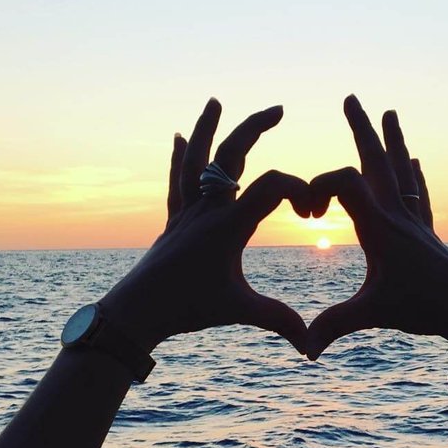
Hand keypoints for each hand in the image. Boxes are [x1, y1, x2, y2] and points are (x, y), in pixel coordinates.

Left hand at [101, 99, 310, 354]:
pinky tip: (178, 137)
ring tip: (214, 102)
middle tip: (278, 109)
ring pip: (197, 157)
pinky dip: (179, 156)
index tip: (310, 213)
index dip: (298, 189)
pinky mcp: (174, 218)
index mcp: (229, 225)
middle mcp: (207, 208)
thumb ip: (278, 320)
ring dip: (207, 127)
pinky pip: (177, 179)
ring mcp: (188, 210)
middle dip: (255, 127)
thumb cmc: (186, 308)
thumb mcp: (239, 311)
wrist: (137, 311)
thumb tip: (310, 345)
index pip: (272, 186)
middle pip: (232, 154)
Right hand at [307, 96, 447, 361]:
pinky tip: (416, 161)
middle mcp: (396, 214)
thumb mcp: (371, 315)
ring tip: (389, 112)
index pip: (345, 181)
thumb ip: (334, 326)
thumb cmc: (422, 308)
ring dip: (392, 140)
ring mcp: (414, 220)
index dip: (319, 186)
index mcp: (378, 226)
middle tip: (351, 98)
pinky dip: (413, 173)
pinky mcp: (427, 231)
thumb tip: (304, 350)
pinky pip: (418, 192)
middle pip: (376, 160)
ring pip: (400, 169)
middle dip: (361, 129)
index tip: (307, 214)